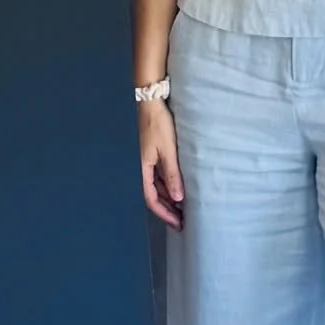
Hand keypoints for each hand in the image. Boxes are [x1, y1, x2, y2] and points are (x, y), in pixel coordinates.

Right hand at [139, 100, 183, 230]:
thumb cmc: (157, 124)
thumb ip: (172, 174)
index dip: (164, 213)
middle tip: (182, 221)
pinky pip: (157, 177)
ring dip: (168, 198)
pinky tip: (177, 189)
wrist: (149, 101)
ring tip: (182, 208)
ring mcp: (145, 161)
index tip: (177, 223)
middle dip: (167, 209)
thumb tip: (178, 198)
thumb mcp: (167, 150)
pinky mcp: (150, 154)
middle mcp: (141, 168)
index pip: (151, 199)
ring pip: (156, 187)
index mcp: (142, 169)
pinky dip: (167, 185)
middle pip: (153, 195)